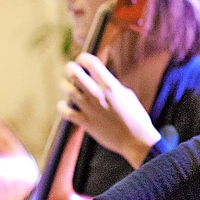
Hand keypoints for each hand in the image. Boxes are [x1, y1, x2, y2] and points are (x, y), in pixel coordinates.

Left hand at [58, 53, 160, 167]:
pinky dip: (62, 106)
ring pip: (67, 89)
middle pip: (73, 72)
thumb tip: (101, 80)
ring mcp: (90, 109)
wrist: (136, 141)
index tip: (82, 60)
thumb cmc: (136, 117)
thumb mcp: (127, 95)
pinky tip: (66, 106)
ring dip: (65, 85)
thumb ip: (112, 85)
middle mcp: (98, 95)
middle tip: (72, 71)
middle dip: (70, 68)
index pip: (91, 62)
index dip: (83, 58)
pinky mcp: (85, 122)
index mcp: (110, 85)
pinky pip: (64, 111)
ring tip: (69, 87)